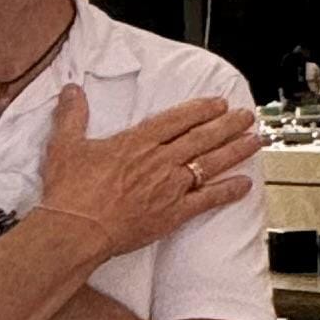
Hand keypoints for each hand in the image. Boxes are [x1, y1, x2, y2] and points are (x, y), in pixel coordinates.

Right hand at [35, 85, 261, 263]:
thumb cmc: (70, 191)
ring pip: (210, 164)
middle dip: (227, 125)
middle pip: (202, 137)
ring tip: (254, 141)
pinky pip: (207, 200)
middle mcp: (160, 160)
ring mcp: (170, 187)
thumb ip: (72, 115)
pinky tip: (244, 185)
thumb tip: (71, 91)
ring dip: (235, 151)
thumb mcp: (65, 145)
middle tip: (246, 116)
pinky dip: (228, 191)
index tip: (218, 104)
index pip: (177, 119)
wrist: (77, 228)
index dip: (200, 109)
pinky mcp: (173, 213)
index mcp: (137, 142)